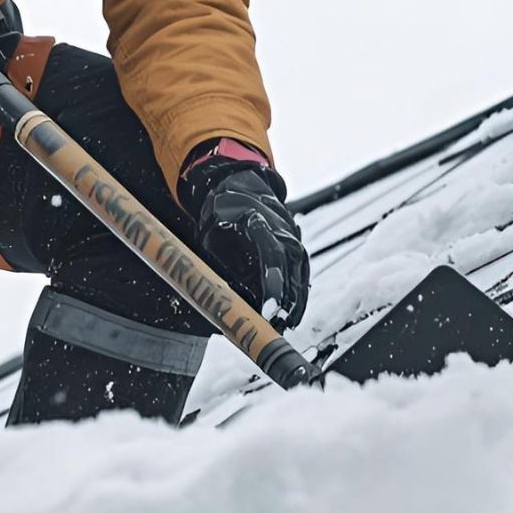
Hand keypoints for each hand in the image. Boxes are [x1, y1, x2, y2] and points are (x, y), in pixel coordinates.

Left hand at [179, 140, 308, 330]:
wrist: (240, 184)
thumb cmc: (220, 211)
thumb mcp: (211, 235)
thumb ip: (221, 265)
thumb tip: (227, 303)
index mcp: (258, 219)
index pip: (272, 255)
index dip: (272, 286)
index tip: (269, 311)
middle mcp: (282, 228)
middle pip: (291, 269)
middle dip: (286, 302)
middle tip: (275, 328)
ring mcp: (293, 236)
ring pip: (300, 274)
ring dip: (294, 302)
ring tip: (283, 327)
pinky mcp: (296, 246)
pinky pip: (301, 274)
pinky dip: (297, 295)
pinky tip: (291, 316)